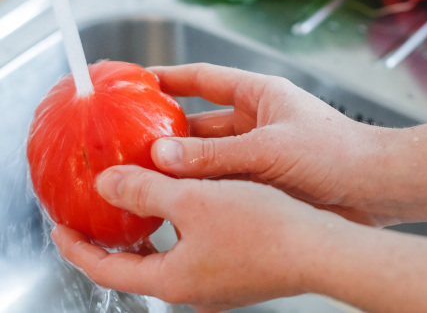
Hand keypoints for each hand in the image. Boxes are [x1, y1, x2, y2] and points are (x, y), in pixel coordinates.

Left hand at [51, 165, 340, 312]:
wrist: (319, 247)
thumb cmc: (262, 227)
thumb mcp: (194, 200)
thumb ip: (146, 191)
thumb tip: (106, 185)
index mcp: (172, 279)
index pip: (106, 270)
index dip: (77, 248)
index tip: (59, 228)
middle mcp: (192, 288)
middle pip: (138, 265)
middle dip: (116, 237)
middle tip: (100, 211)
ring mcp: (216, 282)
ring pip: (169, 254)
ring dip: (153, 228)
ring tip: (146, 197)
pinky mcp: (238, 270)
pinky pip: (196, 248)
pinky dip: (182, 226)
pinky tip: (195, 199)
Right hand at [148, 64, 396, 224]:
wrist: (375, 188)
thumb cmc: (337, 152)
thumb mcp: (270, 149)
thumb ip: (215, 154)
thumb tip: (163, 154)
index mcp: (260, 95)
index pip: (204, 79)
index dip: (169, 76)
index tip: (136, 79)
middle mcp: (255, 121)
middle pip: (199, 121)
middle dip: (165, 131)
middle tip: (126, 141)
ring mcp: (258, 152)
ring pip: (207, 156)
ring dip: (180, 165)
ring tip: (140, 175)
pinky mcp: (263, 181)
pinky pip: (222, 181)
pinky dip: (200, 189)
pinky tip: (175, 200)